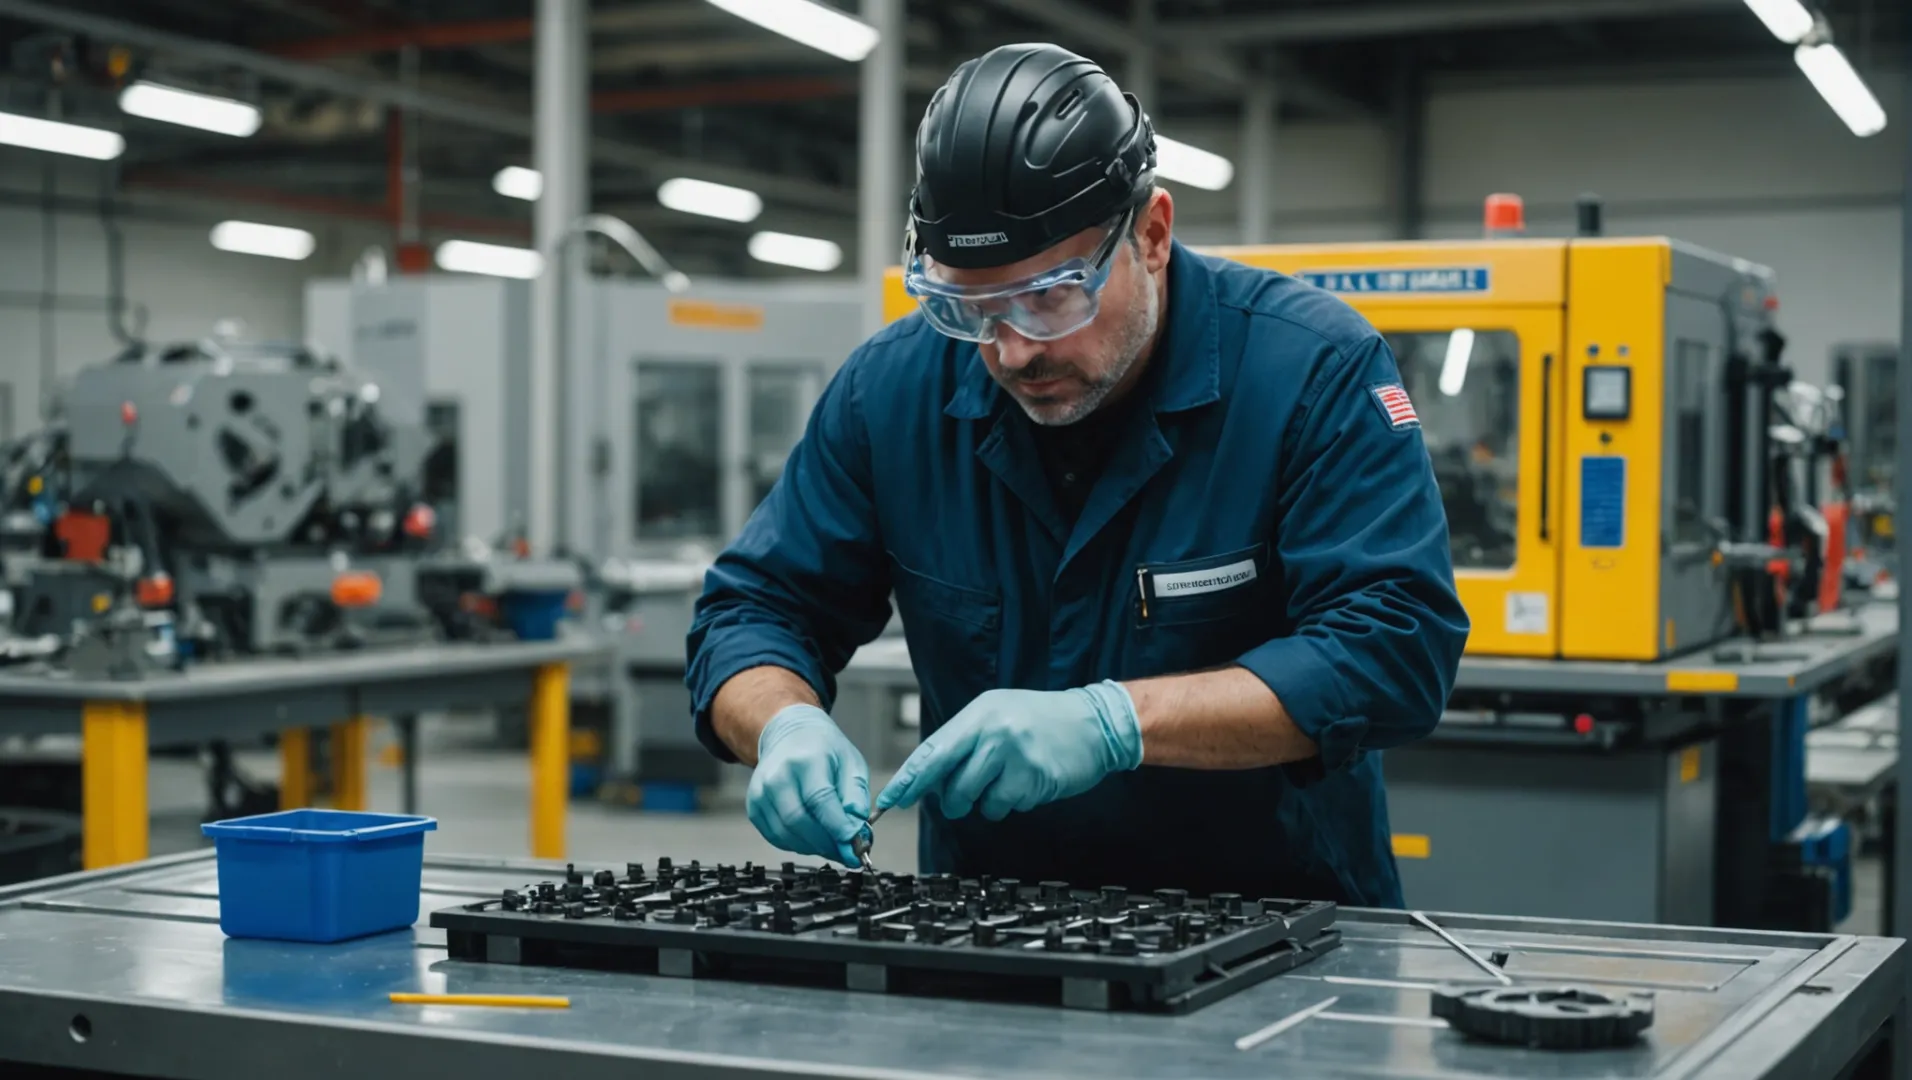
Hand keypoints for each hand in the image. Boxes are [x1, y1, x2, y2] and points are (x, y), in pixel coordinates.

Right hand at [748, 705, 870, 867]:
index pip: (820, 801)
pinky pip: (776, 837)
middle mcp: (777, 776)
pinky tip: (814, 839)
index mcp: (804, 760)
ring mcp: (761, 793)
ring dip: (814, 848)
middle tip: (849, 852)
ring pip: (787, 835)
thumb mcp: (850, 763)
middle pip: (800, 821)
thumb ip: (856, 796)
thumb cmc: (823, 749)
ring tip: (834, 846)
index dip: (839, 828)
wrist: (788, 736)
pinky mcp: (754, 807)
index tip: (857, 846)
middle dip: (827, 844)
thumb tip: (857, 829)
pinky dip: (798, 845)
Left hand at [874, 681, 1142, 821]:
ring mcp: (1014, 755)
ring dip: (987, 801)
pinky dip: (1011, 802)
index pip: (932, 751)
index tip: (890, 800)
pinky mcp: (1034, 778)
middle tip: (967, 793)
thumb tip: (930, 782)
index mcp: (978, 714)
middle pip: (951, 786)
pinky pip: (1005, 807)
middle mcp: (993, 731)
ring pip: (977, 801)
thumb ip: (963, 744)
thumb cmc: (1040, 721)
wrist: (1095, 722)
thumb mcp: (997, 715)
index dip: (909, 780)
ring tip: (1007, 778)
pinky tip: (1027, 782)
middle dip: (953, 800)